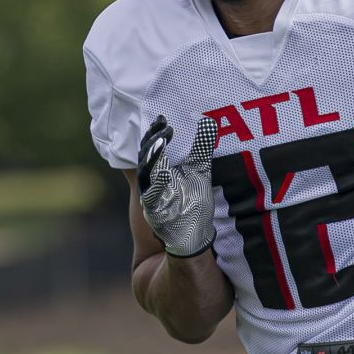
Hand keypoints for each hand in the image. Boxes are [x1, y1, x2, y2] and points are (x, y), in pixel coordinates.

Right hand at [137, 115, 217, 257]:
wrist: (193, 235)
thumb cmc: (193, 202)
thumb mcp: (200, 171)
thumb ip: (201, 148)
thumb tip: (208, 121)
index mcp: (159, 170)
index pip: (153, 146)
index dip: (155, 132)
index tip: (163, 119)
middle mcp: (152, 181)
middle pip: (145, 157)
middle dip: (152, 140)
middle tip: (163, 127)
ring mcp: (151, 197)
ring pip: (145, 174)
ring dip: (151, 157)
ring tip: (160, 141)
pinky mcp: (155, 213)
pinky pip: (152, 198)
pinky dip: (157, 185)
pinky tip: (164, 172)